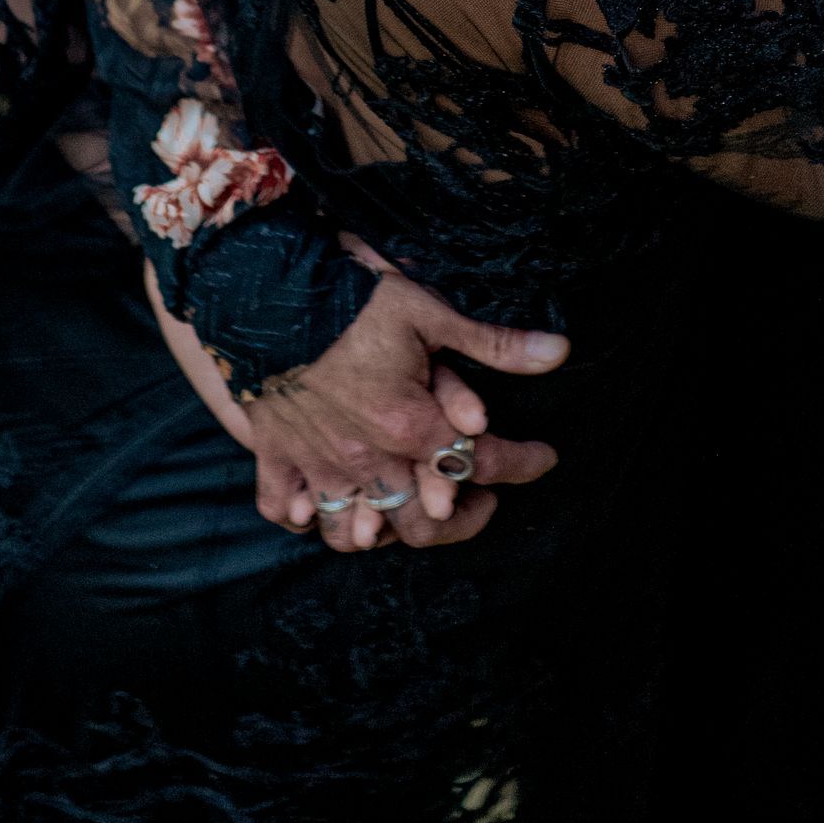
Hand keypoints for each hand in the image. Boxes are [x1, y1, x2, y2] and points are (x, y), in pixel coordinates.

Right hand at [142, 256, 566, 549]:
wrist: (265, 290)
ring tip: (409, 510)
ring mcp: (316, 463)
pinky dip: (306, 518)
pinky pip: (285, 511)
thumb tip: (559, 352)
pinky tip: (327, 507)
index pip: (482, 461)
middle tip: (482, 500)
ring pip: (353, 532)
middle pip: (424, 520)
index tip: (544, 458)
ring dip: (385, 530)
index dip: (524, 463)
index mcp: (409, 423)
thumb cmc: (350, 298)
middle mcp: (366, 457)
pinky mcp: (274, 456)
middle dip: (464, 517)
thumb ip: (492, 342)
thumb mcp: (428, 310)